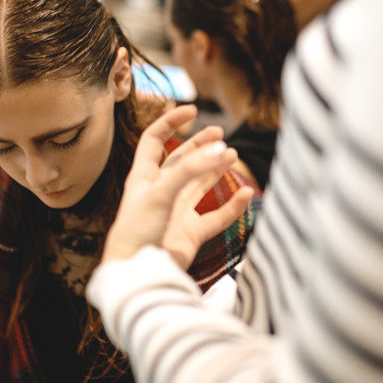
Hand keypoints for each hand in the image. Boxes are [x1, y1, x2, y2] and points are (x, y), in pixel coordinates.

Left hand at [103, 105, 252, 265]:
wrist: (137, 273)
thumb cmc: (136, 232)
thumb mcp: (159, 192)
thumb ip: (189, 170)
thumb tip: (220, 149)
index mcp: (143, 177)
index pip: (155, 140)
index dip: (170, 122)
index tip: (192, 110)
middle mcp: (161, 191)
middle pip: (182, 160)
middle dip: (201, 145)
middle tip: (221, 134)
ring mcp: (177, 212)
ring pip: (200, 185)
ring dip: (216, 170)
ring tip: (233, 156)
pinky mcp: (191, 234)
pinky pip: (217, 216)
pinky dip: (233, 206)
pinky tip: (246, 194)